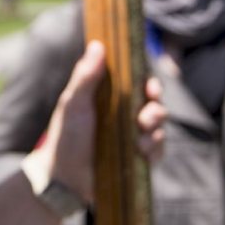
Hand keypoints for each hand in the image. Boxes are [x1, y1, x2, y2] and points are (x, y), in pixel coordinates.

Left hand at [27, 43, 166, 205]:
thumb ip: (86, 77)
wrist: (64, 178)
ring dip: (155, 131)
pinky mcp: (139, 159)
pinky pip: (158, 151)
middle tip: (146, 118)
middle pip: (156, 103)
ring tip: (139, 141)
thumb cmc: (66, 136)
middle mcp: (127, 114)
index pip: (140, 82)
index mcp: (113, 97)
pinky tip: (141, 153)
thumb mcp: (73, 104)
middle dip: (157, 109)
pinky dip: (154, 150)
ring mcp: (135, 136)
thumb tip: (98, 45)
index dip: (150, 82)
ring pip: (160, 127)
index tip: (150, 87)